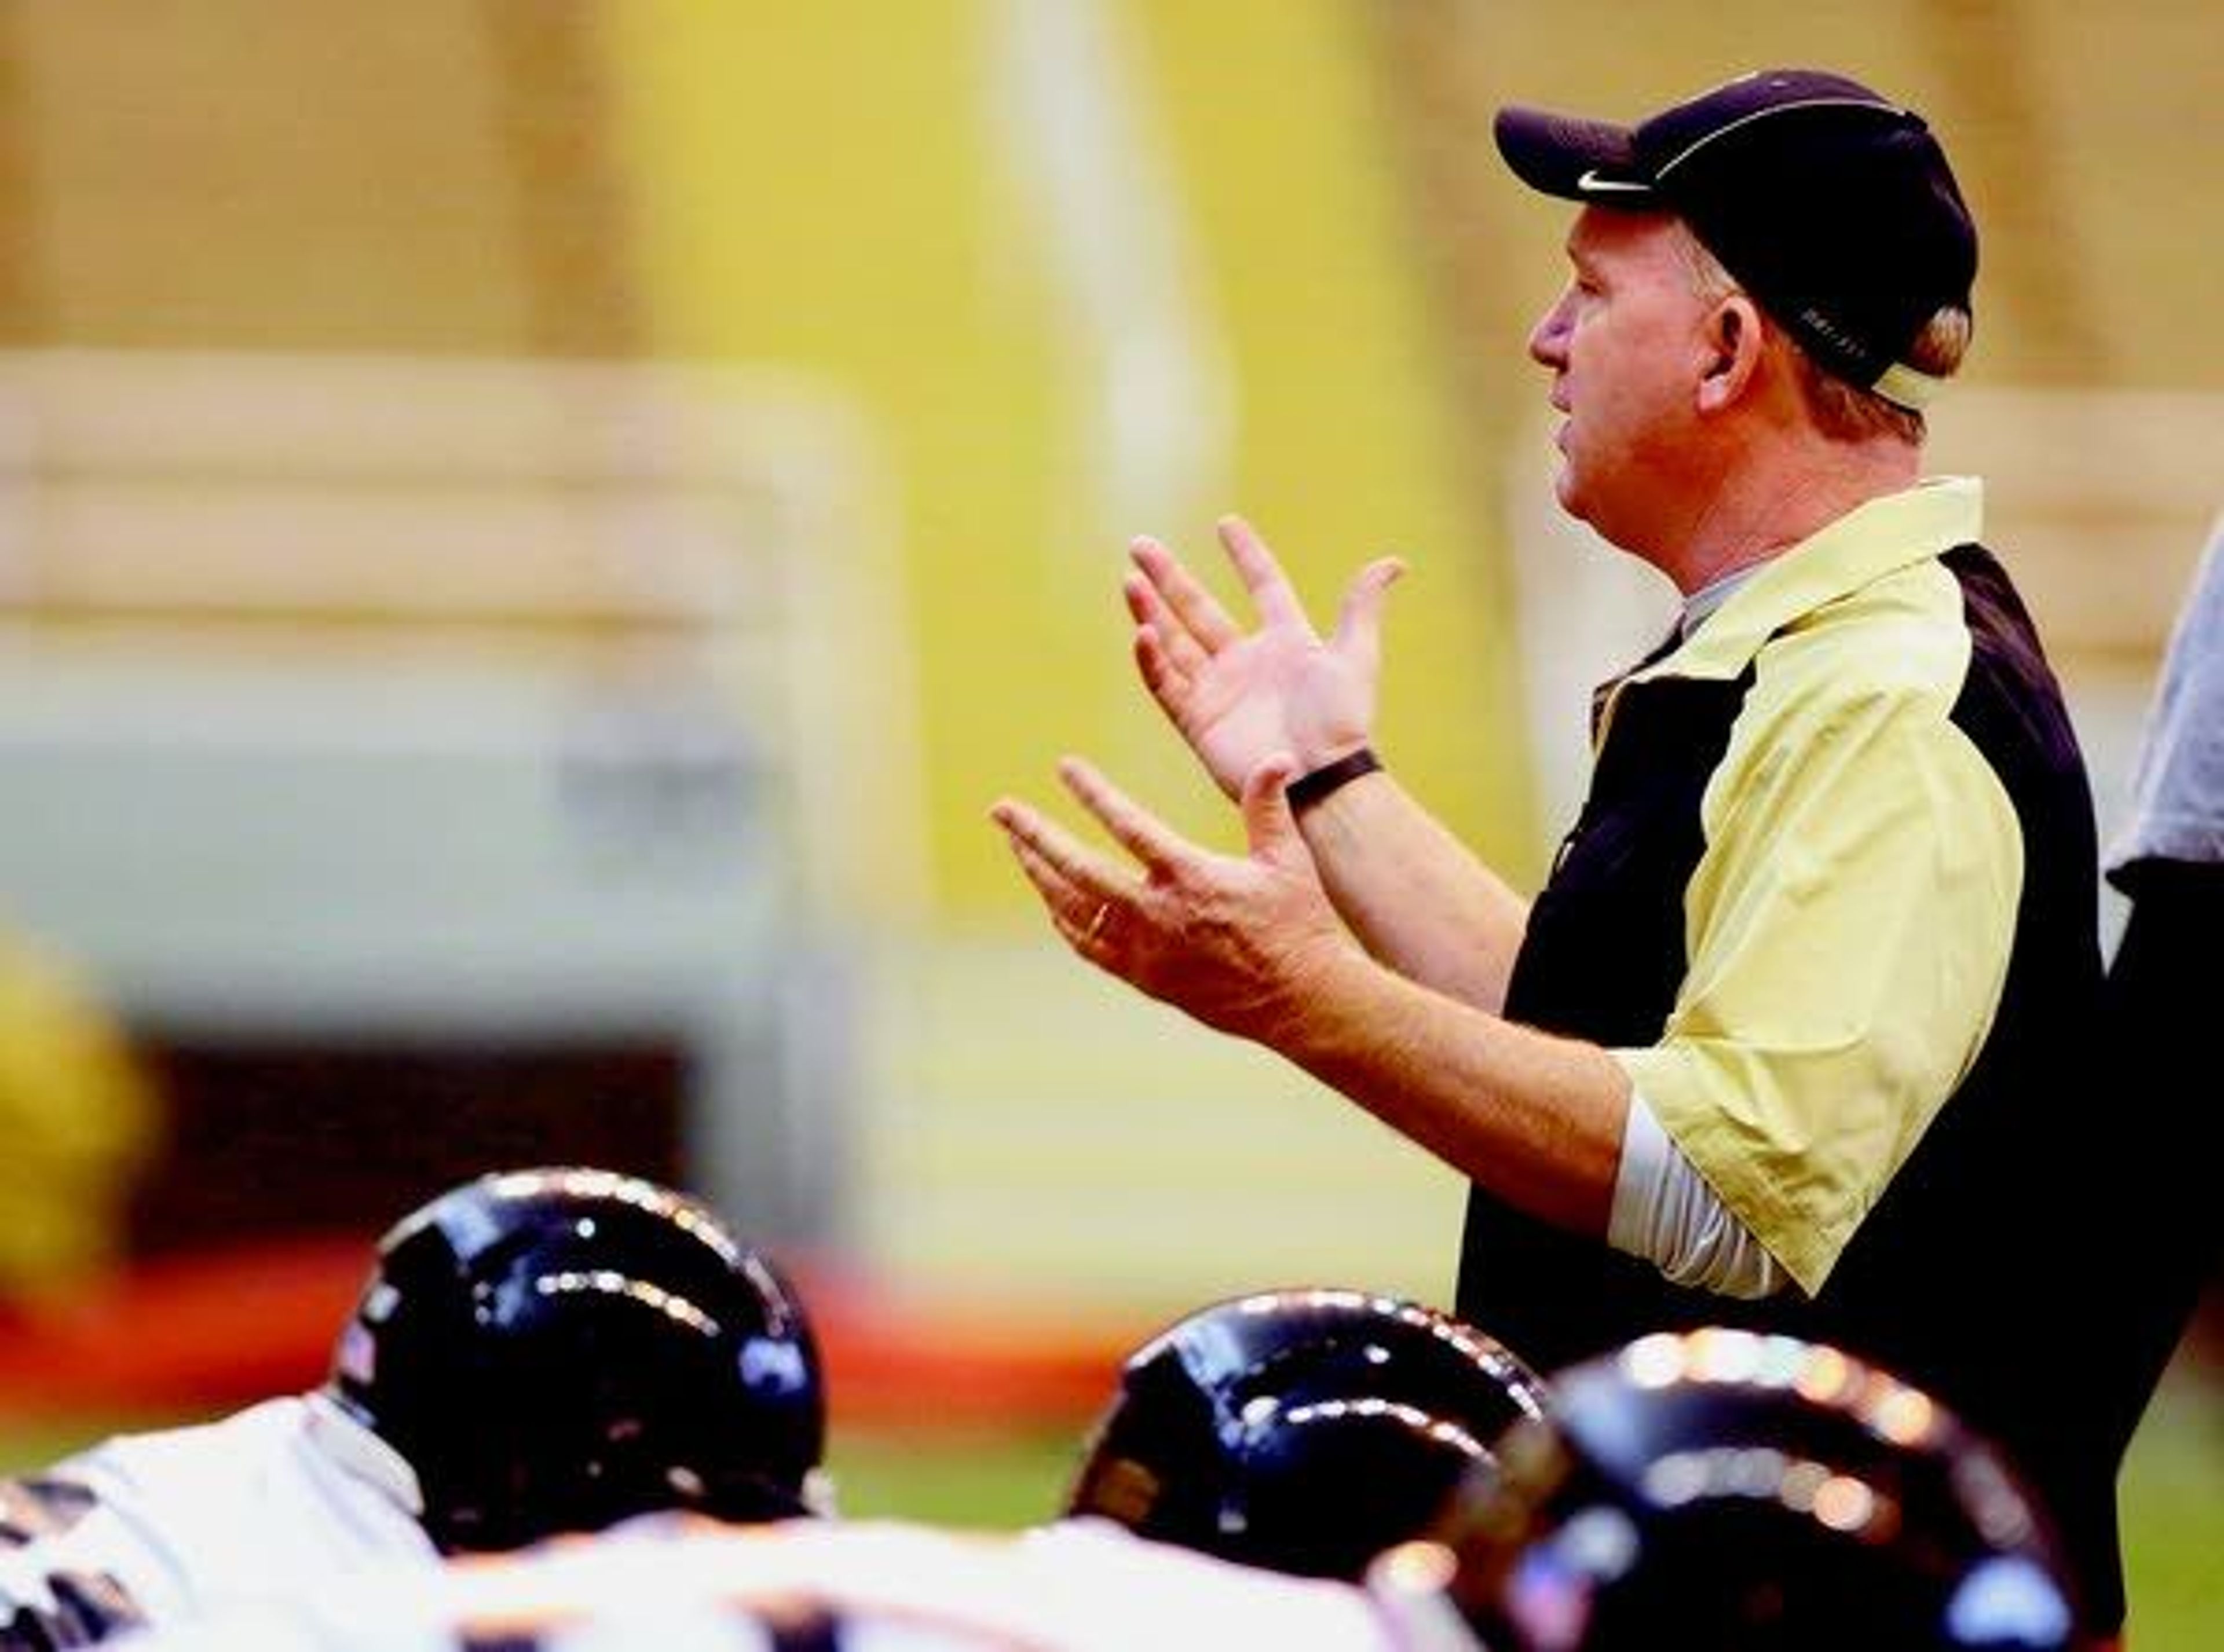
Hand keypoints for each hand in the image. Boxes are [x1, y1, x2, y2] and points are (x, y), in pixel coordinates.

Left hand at [989, 754, 1356, 1041]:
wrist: (1300, 1001)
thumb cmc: (1299, 925)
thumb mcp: (1288, 860)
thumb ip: (1269, 806)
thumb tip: (1276, 756)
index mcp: (1191, 878)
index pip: (1128, 825)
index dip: (1093, 794)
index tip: (1064, 767)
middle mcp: (1158, 914)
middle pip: (1077, 869)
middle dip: (1034, 836)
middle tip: (1000, 810)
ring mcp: (1146, 950)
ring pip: (1074, 909)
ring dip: (1039, 875)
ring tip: (1016, 846)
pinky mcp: (1145, 978)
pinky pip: (1089, 946)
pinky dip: (1064, 920)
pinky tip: (1050, 901)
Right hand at [1126, 515, 1403, 800]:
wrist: (1321, 779)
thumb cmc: (1342, 723)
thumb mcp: (1355, 656)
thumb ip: (1362, 607)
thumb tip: (1394, 563)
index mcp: (1286, 642)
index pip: (1262, 586)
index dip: (1246, 555)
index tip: (1226, 524)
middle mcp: (1247, 662)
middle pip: (1199, 609)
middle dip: (1169, 578)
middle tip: (1140, 545)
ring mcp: (1219, 691)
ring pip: (1174, 642)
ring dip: (1151, 611)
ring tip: (1130, 581)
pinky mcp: (1199, 722)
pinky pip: (1167, 685)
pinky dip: (1151, 661)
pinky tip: (1141, 633)